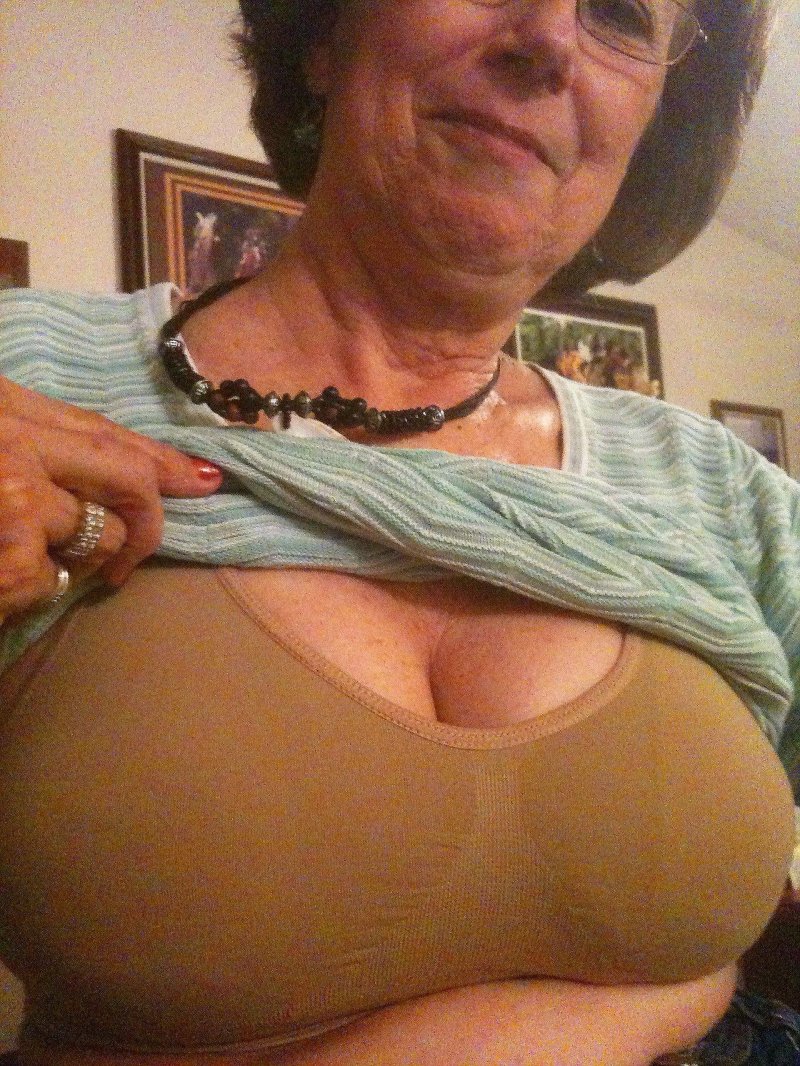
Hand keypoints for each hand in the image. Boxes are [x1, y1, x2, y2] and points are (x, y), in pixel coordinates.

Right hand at [0, 376, 221, 624]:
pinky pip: (62, 582)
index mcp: (3, 408)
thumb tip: (142, 472)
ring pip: (104, 539)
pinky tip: (1, 586)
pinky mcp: (16, 562)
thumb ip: (44, 449)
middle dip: (146, 521)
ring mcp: (19, 501)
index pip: (101, 430)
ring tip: (17, 562)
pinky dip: (34, 592)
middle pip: (128, 478)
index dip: (159, 458)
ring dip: (78, 564)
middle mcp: (16, 444)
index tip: (203, 477)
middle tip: (128, 561)